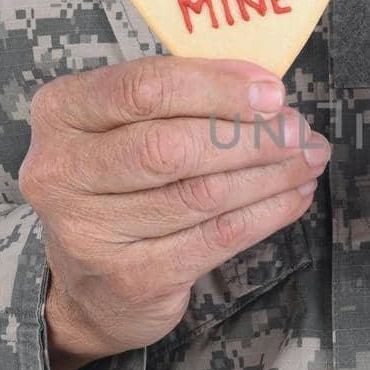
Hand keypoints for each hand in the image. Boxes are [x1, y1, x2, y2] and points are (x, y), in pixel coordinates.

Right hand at [21, 57, 327, 369]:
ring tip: (308, 159)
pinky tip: (294, 195)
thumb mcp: (127, 126)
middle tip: (299, 131)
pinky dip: (267, 212)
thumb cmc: (120, 182)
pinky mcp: (133, 278)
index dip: (217, 87)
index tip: (272, 93)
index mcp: (61, 112)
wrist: (88, 282)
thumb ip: (183, 98)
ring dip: (270, 174)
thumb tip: (266, 92)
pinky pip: (218, 236)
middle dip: (250, 136)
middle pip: (172, 146)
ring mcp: (92, 232)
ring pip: (202, 194)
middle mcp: (62, 171)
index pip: (142, 88)